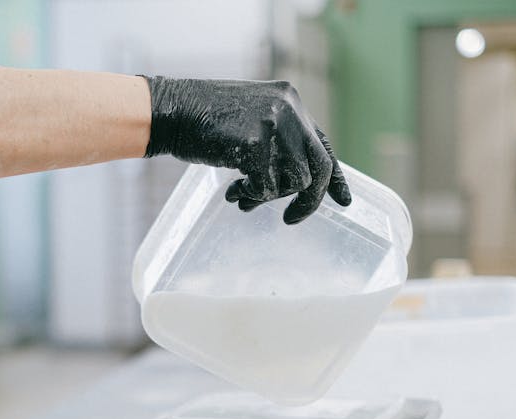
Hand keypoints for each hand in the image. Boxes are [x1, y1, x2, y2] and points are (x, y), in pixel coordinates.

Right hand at [142, 76, 350, 223]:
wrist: (170, 110)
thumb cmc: (203, 121)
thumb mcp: (250, 121)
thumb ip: (276, 142)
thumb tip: (296, 180)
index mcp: (290, 101)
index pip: (323, 144)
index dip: (335, 177)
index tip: (345, 202)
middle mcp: (289, 109)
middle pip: (318, 166)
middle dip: (308, 200)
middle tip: (290, 219)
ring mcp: (273, 125)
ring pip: (295, 181)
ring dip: (268, 197)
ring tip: (243, 196)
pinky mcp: (254, 144)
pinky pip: (266, 187)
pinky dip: (251, 196)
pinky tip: (232, 192)